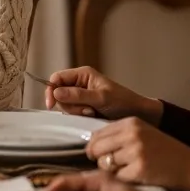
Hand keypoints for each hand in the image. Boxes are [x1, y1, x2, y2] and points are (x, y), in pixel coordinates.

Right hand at [45, 66, 162, 122]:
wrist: (138, 114)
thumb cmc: (123, 102)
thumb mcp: (101, 98)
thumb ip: (78, 95)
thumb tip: (56, 92)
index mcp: (83, 74)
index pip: (57, 78)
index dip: (51, 90)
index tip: (52, 104)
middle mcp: (80, 83)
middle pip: (59, 93)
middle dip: (70, 105)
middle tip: (87, 110)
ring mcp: (81, 95)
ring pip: (65, 104)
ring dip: (76, 111)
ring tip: (92, 112)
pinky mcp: (84, 106)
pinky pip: (72, 112)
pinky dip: (80, 116)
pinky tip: (92, 116)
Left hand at [85, 117, 189, 190]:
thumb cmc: (164, 151)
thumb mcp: (142, 133)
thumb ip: (118, 135)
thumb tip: (91, 144)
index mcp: (130, 122)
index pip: (97, 134)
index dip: (94, 147)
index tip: (100, 154)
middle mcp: (132, 134)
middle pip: (96, 149)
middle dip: (99, 159)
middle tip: (112, 165)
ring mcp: (136, 152)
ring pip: (104, 164)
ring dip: (111, 171)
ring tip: (127, 169)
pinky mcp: (139, 170)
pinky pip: (116, 178)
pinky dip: (122, 180)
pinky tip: (135, 177)